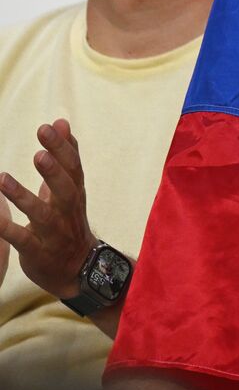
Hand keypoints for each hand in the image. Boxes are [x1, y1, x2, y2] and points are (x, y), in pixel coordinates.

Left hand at [0, 120, 98, 299]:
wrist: (79, 268)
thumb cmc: (68, 221)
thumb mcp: (69, 187)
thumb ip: (64, 155)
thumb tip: (61, 122)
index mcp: (74, 193)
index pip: (73, 167)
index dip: (63, 148)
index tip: (50, 127)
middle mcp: (67, 211)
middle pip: (65, 189)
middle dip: (53, 171)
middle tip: (38, 153)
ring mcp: (54, 233)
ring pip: (41, 214)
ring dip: (23, 197)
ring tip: (3, 179)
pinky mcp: (39, 251)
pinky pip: (23, 240)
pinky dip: (8, 229)